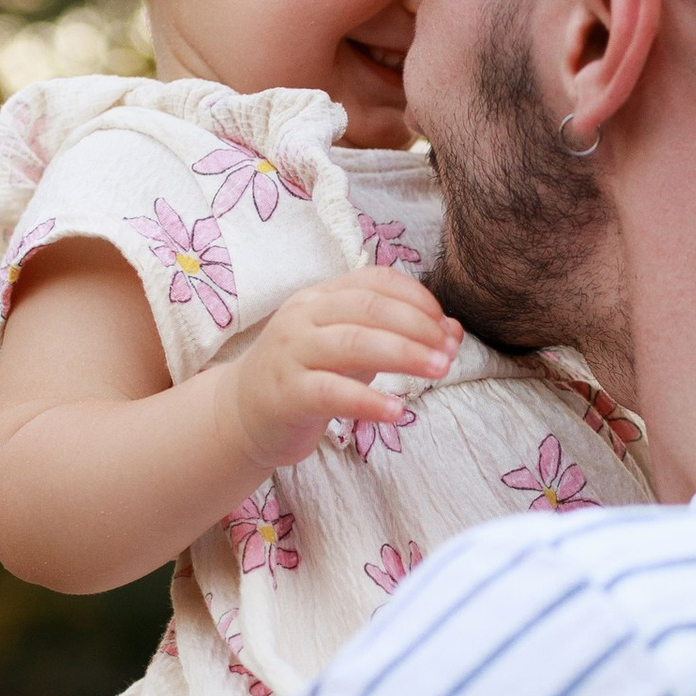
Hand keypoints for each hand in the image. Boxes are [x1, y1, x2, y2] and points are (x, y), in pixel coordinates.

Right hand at [225, 270, 459, 476]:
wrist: (243, 414)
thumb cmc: (307, 376)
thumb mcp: (352, 350)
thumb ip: (397, 336)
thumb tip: (453, 332)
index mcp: (321, 297)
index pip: (375, 281)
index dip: (417, 299)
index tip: (445, 325)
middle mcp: (304, 316)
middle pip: (369, 308)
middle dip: (417, 326)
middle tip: (449, 352)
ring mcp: (292, 353)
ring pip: (353, 343)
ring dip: (404, 354)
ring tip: (440, 370)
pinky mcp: (286, 393)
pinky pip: (331, 392)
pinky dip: (368, 401)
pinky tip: (397, 411)